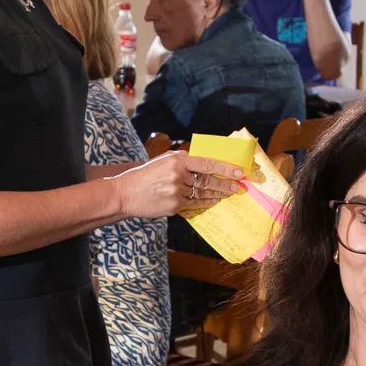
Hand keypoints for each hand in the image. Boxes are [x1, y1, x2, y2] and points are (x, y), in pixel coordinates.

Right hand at [111, 153, 241, 222]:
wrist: (125, 193)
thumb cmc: (146, 175)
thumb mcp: (164, 161)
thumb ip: (184, 161)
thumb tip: (206, 165)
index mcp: (177, 160)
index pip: (208, 163)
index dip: (226, 169)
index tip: (239, 173)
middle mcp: (178, 175)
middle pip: (208, 181)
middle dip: (225, 185)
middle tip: (237, 188)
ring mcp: (176, 192)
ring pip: (202, 194)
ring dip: (217, 195)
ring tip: (227, 195)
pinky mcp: (174, 205)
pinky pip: (194, 204)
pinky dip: (204, 203)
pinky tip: (212, 202)